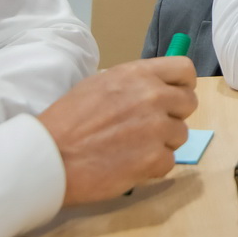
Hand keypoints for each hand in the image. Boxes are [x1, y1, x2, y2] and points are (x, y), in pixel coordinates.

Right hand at [38, 56, 196, 205]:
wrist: (48, 157)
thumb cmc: (68, 121)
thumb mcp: (99, 85)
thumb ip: (134, 84)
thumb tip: (158, 88)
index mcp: (138, 74)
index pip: (185, 69)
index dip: (182, 84)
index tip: (174, 96)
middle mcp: (153, 96)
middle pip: (189, 103)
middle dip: (173, 115)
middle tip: (148, 127)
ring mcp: (157, 128)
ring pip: (181, 135)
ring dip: (162, 143)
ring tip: (132, 148)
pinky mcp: (155, 158)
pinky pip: (169, 161)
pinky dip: (152, 167)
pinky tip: (128, 164)